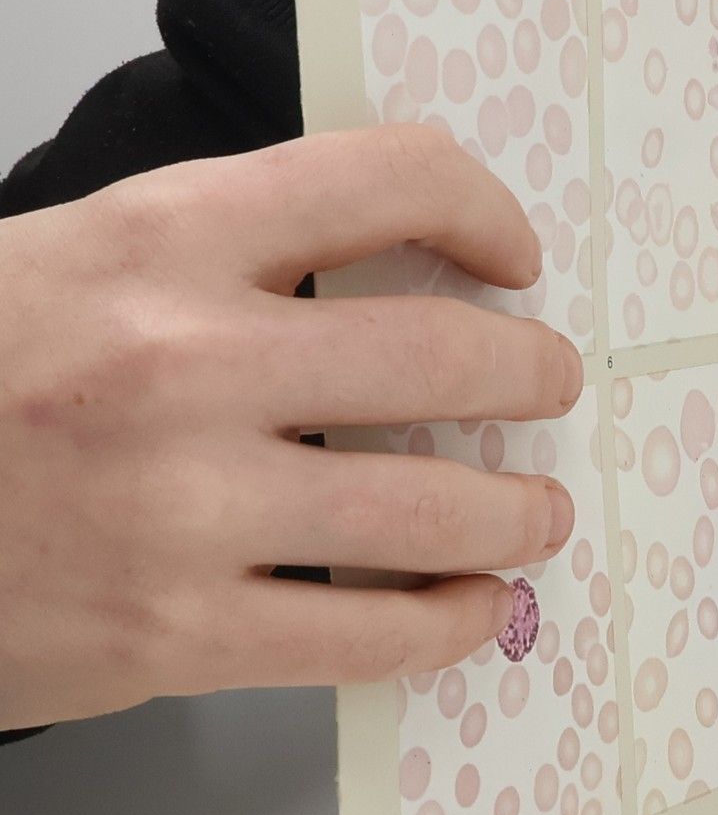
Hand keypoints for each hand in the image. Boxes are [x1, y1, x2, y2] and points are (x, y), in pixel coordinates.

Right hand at [0, 129, 583, 729]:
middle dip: (532, 374)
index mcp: (154, 239)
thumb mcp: (69, 262)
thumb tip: (385, 267)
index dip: (481, 208)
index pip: (383, 178)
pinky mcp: (177, 634)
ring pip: (432, 512)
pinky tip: (475, 609)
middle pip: (444, 357)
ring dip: (519, 512)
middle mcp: (182, 362)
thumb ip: (219, 257)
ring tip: (539, 513)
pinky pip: (369, 636)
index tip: (513, 254)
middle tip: (550, 386)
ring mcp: (184, 508)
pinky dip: (449, 623)